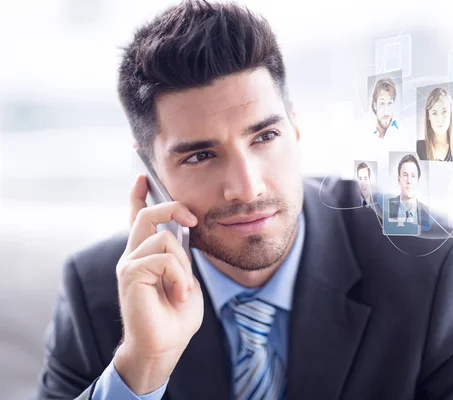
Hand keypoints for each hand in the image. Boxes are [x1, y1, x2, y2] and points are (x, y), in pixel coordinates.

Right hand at [114, 174, 203, 394]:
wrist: (166, 345)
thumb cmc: (176, 315)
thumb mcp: (184, 277)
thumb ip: (180, 256)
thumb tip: (182, 233)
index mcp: (146, 255)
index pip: (138, 219)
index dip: (138, 196)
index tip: (142, 176)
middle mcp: (133, 256)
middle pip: (146, 215)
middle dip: (172, 207)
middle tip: (192, 219)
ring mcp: (129, 264)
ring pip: (163, 238)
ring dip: (183, 264)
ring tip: (182, 288)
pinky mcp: (130, 274)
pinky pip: (163, 258)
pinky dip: (179, 276)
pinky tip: (179, 294)